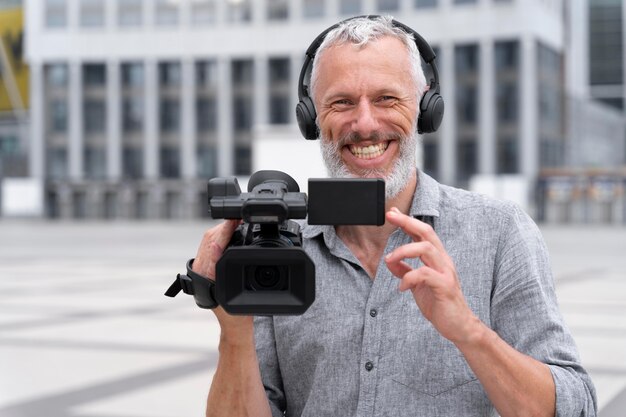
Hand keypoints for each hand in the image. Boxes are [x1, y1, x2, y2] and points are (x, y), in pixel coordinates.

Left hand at [193, 220, 253, 340]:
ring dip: (222, 230)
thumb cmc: (240, 315)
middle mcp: (201, 272)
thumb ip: (246, 280)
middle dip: (224, 227)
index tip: (234, 220)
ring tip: (236, 221)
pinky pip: (210, 245)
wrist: (232, 326)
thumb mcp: (248, 294)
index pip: (213, 248)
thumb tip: (250, 260)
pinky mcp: (204, 266)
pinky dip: (220, 236)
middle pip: (209, 240)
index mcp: (209, 278)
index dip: (224, 232)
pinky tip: (230, 232)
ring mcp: (200, 268)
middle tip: (239, 217)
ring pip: (208, 241)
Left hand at [384, 207, 480, 344]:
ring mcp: (446, 273)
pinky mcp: (445, 286)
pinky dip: (408, 278)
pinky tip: (401, 287)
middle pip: (427, 233)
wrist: (458, 326)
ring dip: (403, 250)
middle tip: (391, 217)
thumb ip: (405, 271)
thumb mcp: (418, 285)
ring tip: (389, 259)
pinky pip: (425, 274)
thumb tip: (390, 261)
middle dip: (408, 222)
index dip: (408, 221)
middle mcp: (443, 261)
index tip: (392, 213)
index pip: (423, 233)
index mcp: (437, 259)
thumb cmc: (440, 304)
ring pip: (426, 249)